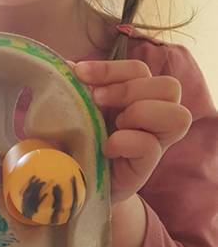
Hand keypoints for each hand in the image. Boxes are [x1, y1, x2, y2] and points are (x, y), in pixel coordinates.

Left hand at [74, 59, 192, 203]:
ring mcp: (155, 141)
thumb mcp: (77, 109)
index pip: (141, 69)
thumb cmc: (79, 139)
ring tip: (114, 124)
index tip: (80, 73)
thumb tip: (68, 66)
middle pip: (169, 87)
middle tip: (97, 100)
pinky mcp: (147, 167)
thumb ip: (78, 87)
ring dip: (140, 112)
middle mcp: (155, 115)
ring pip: (178, 115)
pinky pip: (151, 146)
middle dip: (129, 89)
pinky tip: (106, 147)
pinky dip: (126, 141)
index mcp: (138, 96)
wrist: (75, 180)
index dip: (112, 68)